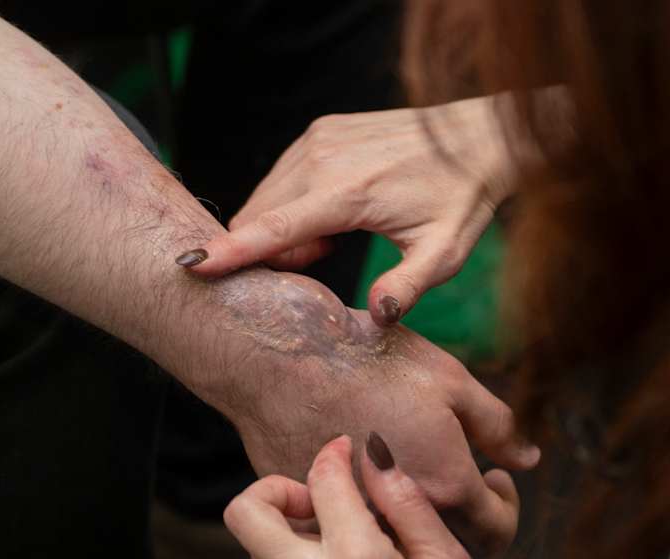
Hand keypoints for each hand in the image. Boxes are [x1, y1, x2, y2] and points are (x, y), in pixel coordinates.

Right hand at [185, 97, 515, 325]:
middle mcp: (324, 157)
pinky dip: (291, 207)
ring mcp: (318, 139)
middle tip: (315, 269)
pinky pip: (283, 178)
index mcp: (349, 192)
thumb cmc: (463, 198)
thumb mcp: (446, 252)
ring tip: (330, 245)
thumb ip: (409, 287)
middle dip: (269, 253)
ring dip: (281, 230)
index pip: (274, 227)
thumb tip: (376, 316)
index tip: (190, 268)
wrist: (480, 137)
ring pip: (267, 198)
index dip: (231, 251)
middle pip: (261, 215)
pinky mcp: (320, 131)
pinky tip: (330, 220)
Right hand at [194, 270, 536, 552]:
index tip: (495, 480)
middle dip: (463, 517)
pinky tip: (359, 471)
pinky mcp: (306, 516)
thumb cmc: (371, 359)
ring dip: (409, 521)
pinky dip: (358, 514)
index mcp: (447, 487)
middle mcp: (400, 519)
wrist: (280, 353)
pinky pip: (343, 532)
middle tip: (457, 476)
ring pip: (393, 545)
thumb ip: (499, 428)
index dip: (505, 508)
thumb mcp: (452, 381)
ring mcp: (350, 524)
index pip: (498, 533)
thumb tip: (529, 459)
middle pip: (448, 548)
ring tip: (407, 471)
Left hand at [223, 434, 505, 558]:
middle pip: (249, 511)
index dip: (336, 453)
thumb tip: (378, 458)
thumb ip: (410, 507)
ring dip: (282, 535)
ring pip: (252, 554)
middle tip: (316, 500)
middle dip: (278, 488)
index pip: (324, 477)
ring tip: (325, 545)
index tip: (347, 452)